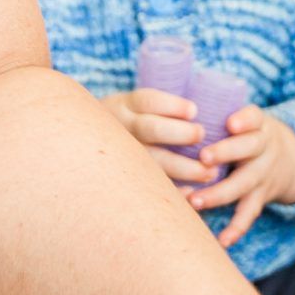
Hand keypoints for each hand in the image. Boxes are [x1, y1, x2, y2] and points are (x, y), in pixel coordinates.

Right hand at [99, 88, 217, 186]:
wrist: (84, 143)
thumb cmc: (129, 121)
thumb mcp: (134, 106)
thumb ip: (161, 107)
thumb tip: (206, 110)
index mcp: (127, 105)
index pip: (148, 101)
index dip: (171, 105)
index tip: (194, 111)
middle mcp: (121, 128)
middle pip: (150, 129)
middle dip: (179, 134)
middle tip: (202, 136)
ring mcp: (122, 154)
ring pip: (151, 162)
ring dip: (183, 168)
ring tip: (210, 172)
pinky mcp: (123, 178)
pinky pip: (146, 187)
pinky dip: (170, 191)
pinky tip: (192, 194)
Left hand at [192, 108, 294, 247]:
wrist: (288, 158)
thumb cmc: (246, 134)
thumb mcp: (243, 118)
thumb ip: (215, 112)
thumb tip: (167, 105)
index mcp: (257, 125)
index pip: (254, 118)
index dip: (244, 120)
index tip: (231, 123)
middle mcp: (263, 149)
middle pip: (249, 149)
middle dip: (226, 153)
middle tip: (203, 157)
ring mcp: (263, 175)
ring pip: (244, 184)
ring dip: (220, 193)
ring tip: (196, 201)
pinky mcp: (260, 197)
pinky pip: (249, 214)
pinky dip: (236, 229)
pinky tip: (222, 241)